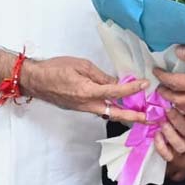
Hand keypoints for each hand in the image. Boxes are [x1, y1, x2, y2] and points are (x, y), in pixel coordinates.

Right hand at [20, 56, 148, 123]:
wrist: (35, 80)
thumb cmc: (56, 68)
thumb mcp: (82, 65)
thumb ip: (101, 76)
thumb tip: (116, 82)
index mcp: (87, 91)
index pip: (115, 91)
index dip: (131, 88)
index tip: (145, 85)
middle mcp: (86, 104)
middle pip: (114, 113)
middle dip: (133, 116)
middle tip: (148, 118)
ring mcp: (82, 109)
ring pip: (107, 114)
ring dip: (123, 114)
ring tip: (139, 113)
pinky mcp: (79, 108)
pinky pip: (99, 111)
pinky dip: (111, 109)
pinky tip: (119, 105)